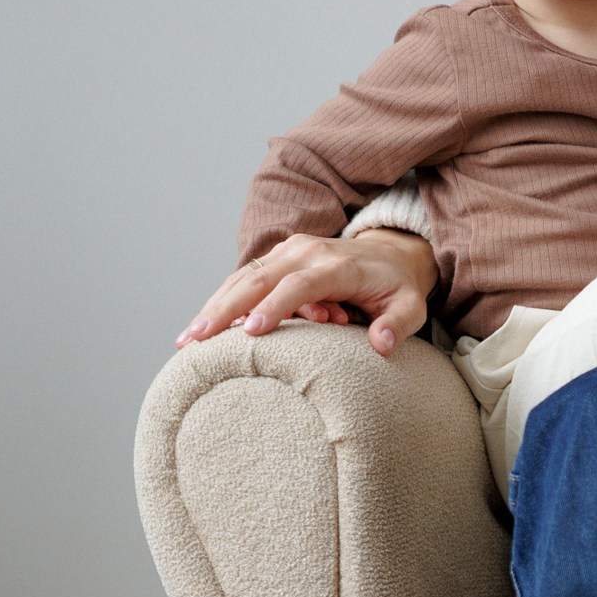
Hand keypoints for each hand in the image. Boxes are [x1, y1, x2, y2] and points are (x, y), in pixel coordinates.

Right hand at [177, 228, 435, 359]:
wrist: (390, 254)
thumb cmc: (396, 287)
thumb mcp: (410, 306)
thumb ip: (398, 324)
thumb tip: (381, 344)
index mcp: (337, 265)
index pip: (300, 285)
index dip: (275, 307)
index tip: (250, 332)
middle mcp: (307, 252)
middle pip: (259, 279)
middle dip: (225, 309)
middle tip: (196, 340)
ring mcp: (288, 252)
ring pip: (243, 278)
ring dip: (213, 307)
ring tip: (186, 340)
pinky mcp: (277, 258)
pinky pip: (244, 279)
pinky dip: (220, 301)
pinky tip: (200, 328)